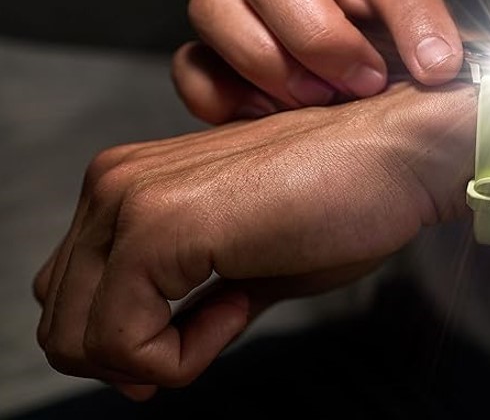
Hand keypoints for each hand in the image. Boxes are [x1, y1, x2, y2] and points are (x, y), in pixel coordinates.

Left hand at [33, 83, 475, 398]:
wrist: (402, 155)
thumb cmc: (347, 200)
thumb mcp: (252, 268)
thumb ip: (192, 305)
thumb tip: (149, 361)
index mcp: (131, 183)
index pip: (72, 294)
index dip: (128, 342)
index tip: (200, 336)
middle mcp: (115, 182)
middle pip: (61, 321)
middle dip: (134, 356)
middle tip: (214, 335)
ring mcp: (130, 199)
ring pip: (77, 338)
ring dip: (157, 356)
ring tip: (233, 313)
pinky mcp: (159, 225)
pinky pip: (122, 339)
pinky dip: (178, 355)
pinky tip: (237, 309)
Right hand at [174, 0, 463, 123]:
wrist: (363, 115)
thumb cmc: (403, 84)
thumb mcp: (447, 71)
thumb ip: (486, 61)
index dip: (415, 18)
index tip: (439, 71)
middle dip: (317, 34)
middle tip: (359, 86)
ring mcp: (254, 24)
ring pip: (215, 0)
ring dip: (262, 58)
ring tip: (308, 105)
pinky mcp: (217, 66)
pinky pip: (191, 64)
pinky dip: (217, 94)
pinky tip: (261, 121)